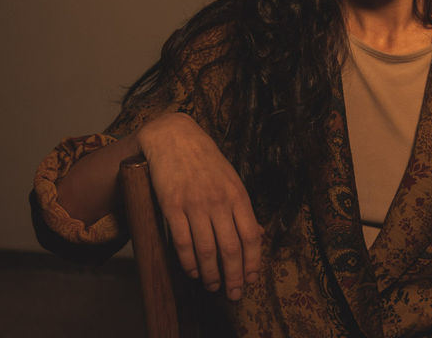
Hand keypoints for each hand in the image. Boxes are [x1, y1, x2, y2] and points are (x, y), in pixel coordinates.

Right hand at [134, 111, 262, 300]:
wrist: (174, 137)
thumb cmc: (206, 161)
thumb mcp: (232, 180)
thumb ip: (243, 209)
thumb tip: (259, 235)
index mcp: (238, 195)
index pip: (252, 237)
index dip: (253, 263)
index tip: (252, 280)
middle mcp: (219, 201)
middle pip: (231, 249)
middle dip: (234, 277)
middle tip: (233, 294)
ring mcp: (195, 204)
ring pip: (206, 250)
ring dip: (211, 274)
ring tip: (213, 286)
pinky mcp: (172, 206)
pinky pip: (182, 241)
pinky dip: (188, 261)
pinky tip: (193, 271)